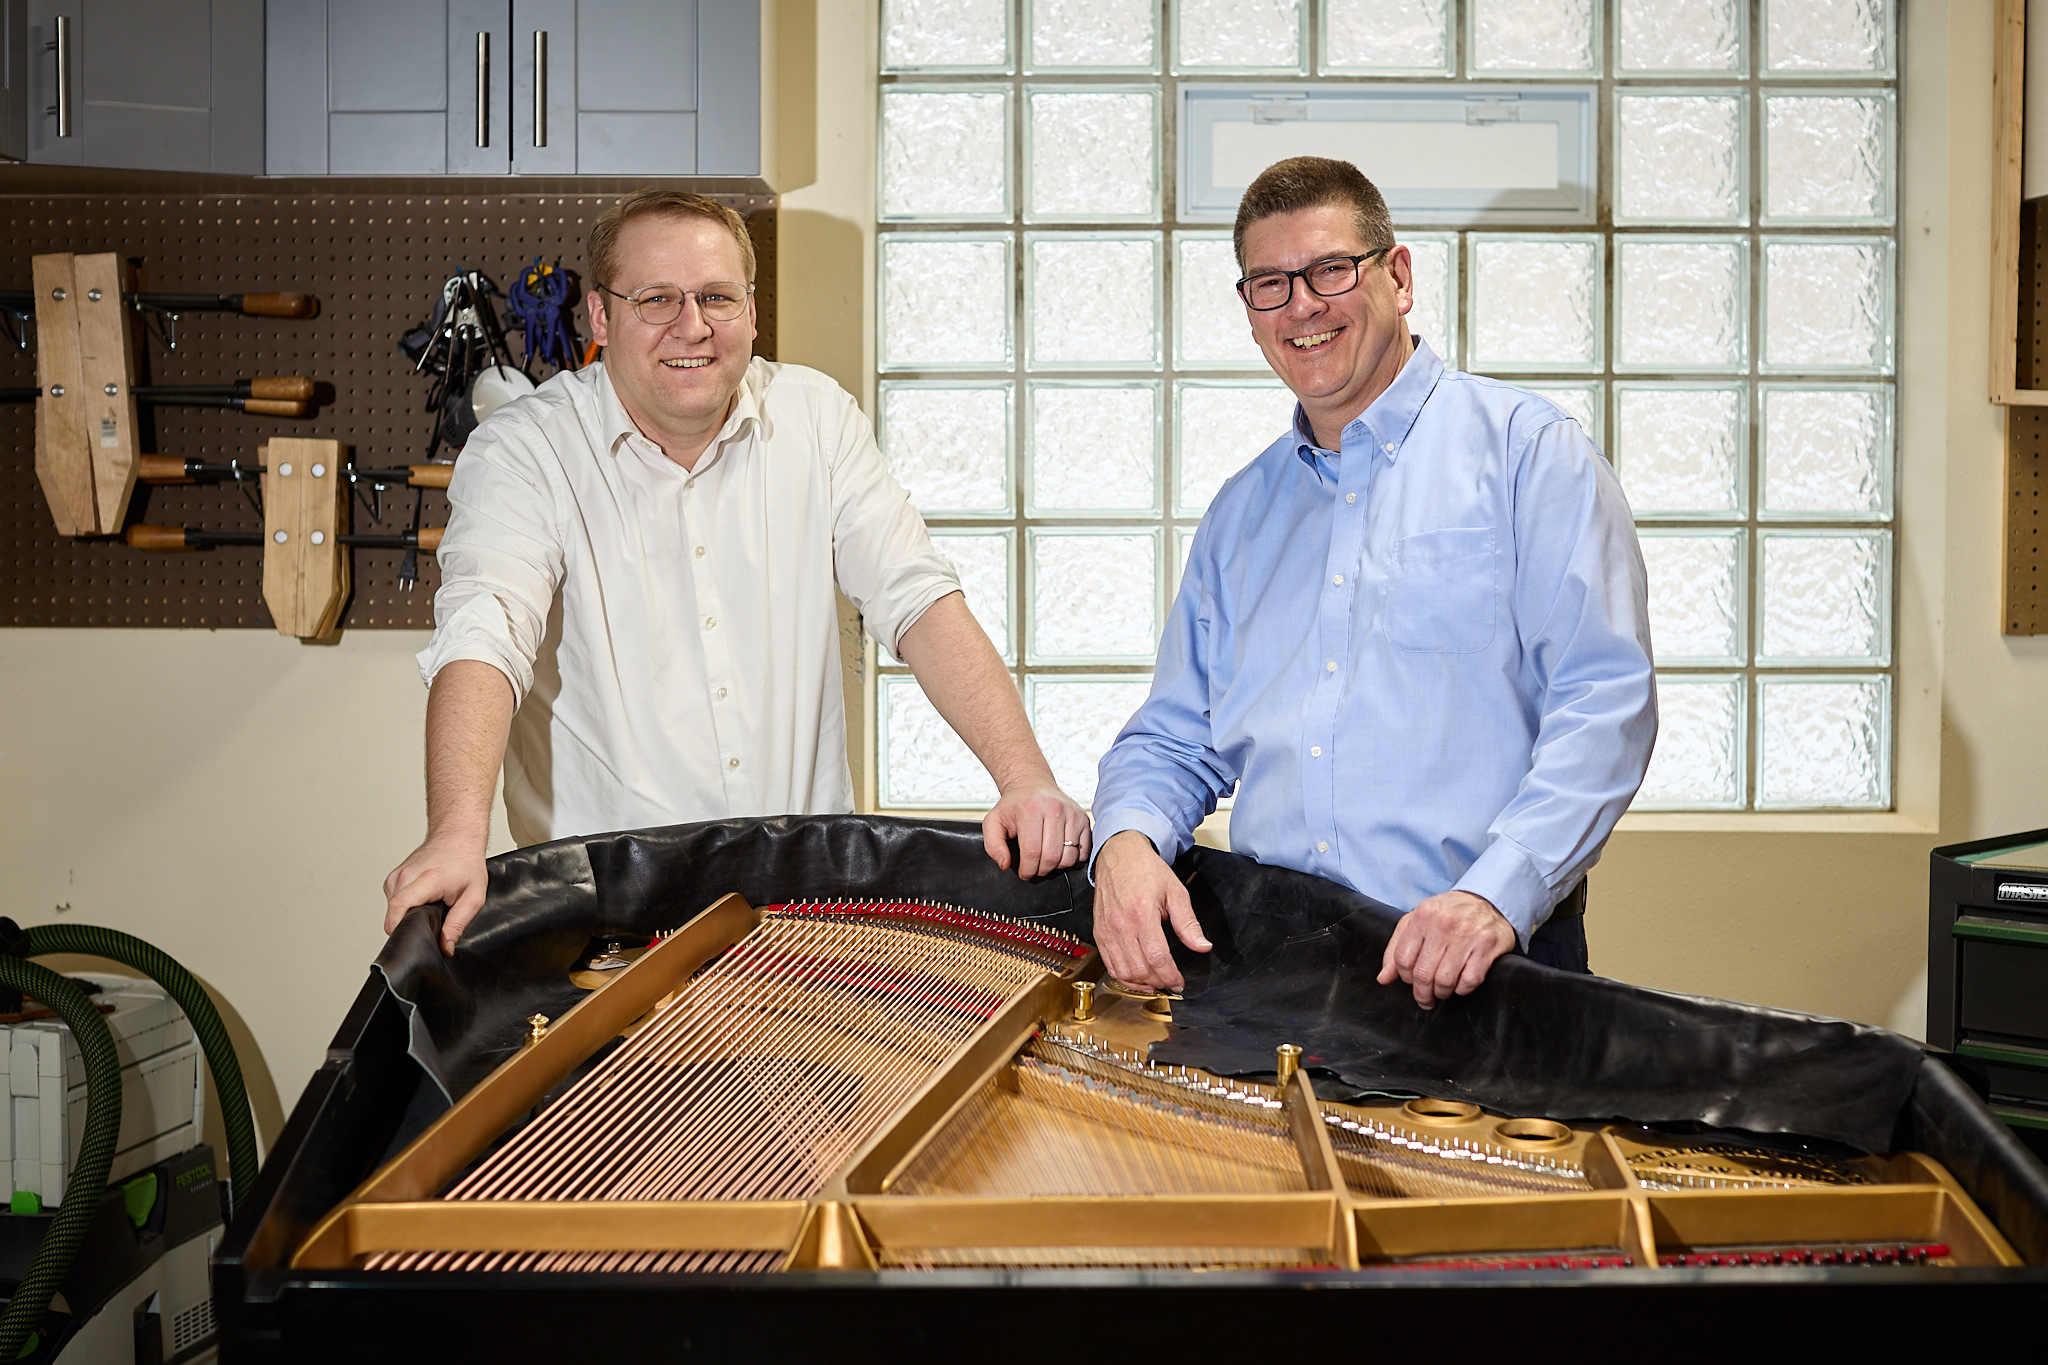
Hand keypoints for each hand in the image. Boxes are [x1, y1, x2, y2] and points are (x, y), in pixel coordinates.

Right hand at [383, 837, 488, 955]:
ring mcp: (395, 876)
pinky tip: (422, 900)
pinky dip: (406, 907)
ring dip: (408, 916)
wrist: (456, 837)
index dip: (401, 928)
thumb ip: (458, 924)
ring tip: (430, 906)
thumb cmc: (466, 863)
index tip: (412, 938)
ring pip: (392, 911)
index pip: (399, 906)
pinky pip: (393, 903)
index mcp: (425, 879)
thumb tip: (445, 947)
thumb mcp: (474, 897)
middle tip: (431, 922)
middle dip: (409, 926)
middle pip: (394, 914)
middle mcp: (405, 876)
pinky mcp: (392, 879)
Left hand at [982, 781, 1090, 879]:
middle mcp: (1055, 809)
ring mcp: (1072, 813)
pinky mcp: (1084, 819)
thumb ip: (992, 845)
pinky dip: (1072, 858)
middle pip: (1052, 857)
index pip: (1032, 852)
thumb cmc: (1014, 806)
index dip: (1027, 869)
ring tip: (1046, 859)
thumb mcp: (993, 822)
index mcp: (1031, 810)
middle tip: (1034, 868)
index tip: (1024, 872)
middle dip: (1041, 870)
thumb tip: (1005, 864)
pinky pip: (1083, 851)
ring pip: (1069, 857)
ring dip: (1057, 866)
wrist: (1032, 785)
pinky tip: (1059, 851)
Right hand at [1090, 830, 1211, 990]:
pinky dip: (1123, 976)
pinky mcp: (1099, 933)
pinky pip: (1109, 964)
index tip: (1179, 981)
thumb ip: (1189, 923)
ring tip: (1155, 982)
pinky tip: (1137, 977)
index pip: (1158, 958)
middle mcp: (1121, 925)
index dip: (1171, 976)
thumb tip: (1203, 946)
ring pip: (1123, 971)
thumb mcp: (1176, 892)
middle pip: (1140, 969)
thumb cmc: (1146, 870)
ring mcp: (1106, 930)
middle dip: (1159, 981)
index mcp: (1142, 914)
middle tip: (1171, 981)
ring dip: (1141, 983)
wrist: (1119, 855)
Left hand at [1376, 890, 1516, 1009]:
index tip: (1411, 981)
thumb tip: (1383, 978)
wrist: (1487, 900)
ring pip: (1445, 981)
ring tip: (1442, 991)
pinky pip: (1469, 981)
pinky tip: (1461, 984)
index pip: (1402, 958)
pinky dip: (1463, 989)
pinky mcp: (1487, 946)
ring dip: (1442, 993)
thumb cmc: (1448, 913)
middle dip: (1422, 993)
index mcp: (1423, 916)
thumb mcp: (1418, 921)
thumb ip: (1396, 947)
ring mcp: (1467, 935)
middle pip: (1422, 974)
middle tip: (1425, 998)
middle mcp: (1444, 924)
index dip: (1404, 977)